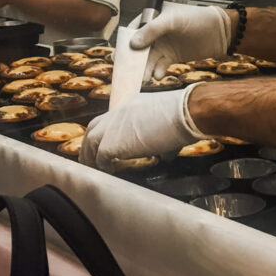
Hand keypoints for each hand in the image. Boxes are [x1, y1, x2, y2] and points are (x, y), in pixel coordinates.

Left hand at [80, 86, 204, 170]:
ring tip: (95, 169)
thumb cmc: (184, 117)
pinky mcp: (112, 143)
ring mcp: (113, 126)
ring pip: (90, 140)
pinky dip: (102, 165)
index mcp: (132, 104)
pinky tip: (109, 171)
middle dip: (91, 142)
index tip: (110, 143)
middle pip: (94, 126)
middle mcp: (119, 112)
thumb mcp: (168, 124)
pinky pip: (100, 157)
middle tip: (92, 157)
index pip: (113, 118)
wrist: (184, 113)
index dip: (109, 132)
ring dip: (91, 155)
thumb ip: (162, 139)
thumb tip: (165, 156)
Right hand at [128, 2, 230, 77]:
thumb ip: (152, 30)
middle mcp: (155, 32)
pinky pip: (160, 66)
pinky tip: (157, 75)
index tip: (119, 57)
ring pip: (148, 59)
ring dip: (144, 69)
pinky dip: (157, 71)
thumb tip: (133, 43)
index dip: (125, 44)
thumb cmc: (198, 18)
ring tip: (144, 78)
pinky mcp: (172, 56)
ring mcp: (163, 45)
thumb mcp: (173, 20)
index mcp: (152, 18)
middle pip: (138, 48)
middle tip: (127, 73)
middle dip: (133, 61)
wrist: (221, 32)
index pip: (133, 31)